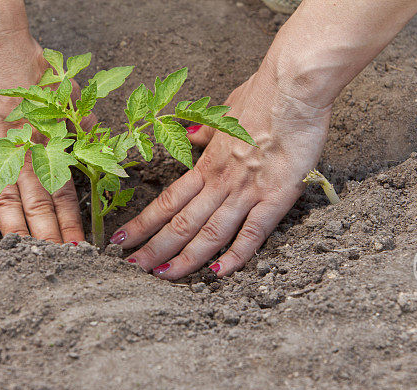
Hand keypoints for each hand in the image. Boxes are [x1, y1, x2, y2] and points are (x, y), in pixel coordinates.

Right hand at [0, 3, 84, 241]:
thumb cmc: (31, 68)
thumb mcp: (66, 95)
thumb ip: (81, 123)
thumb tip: (96, 138)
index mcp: (52, 147)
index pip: (66, 196)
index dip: (72, 224)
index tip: (81, 248)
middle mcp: (27, 158)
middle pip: (41, 209)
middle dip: (51, 241)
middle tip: (61, 267)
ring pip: (11, 208)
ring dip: (20, 237)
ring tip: (28, 264)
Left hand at [112, 66, 331, 278]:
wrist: (295, 85)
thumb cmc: (264, 92)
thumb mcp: (226, 110)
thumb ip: (208, 130)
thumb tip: (192, 137)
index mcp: (208, 162)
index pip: (167, 200)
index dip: (143, 223)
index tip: (122, 240)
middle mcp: (221, 180)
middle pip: (180, 222)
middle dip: (154, 249)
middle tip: (132, 270)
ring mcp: (247, 190)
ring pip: (209, 233)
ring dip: (185, 258)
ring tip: (163, 277)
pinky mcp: (275, 196)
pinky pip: (252, 233)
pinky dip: (236, 255)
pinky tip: (219, 273)